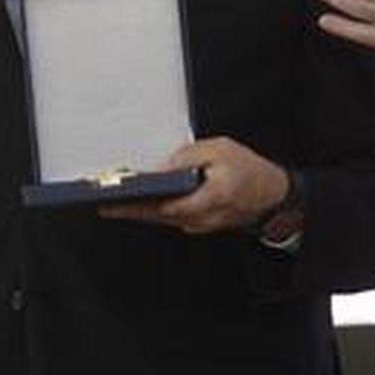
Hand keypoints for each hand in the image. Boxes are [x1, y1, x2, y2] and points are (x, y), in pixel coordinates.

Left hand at [99, 137, 288, 234]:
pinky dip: (152, 211)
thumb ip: (188, 157)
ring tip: (113, 201)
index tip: (114, 199)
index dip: (137, 203)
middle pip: (157, 216)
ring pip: (161, 220)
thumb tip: (159, 168)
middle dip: (129, 210)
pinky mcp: (198, 224)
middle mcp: (201, 218)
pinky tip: (139, 202)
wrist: (271, 193)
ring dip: (138, 212)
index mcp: (208, 198)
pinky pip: (170, 219)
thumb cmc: (248, 169)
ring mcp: (199, 224)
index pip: (165, 205)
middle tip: (103, 202)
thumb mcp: (219, 149)